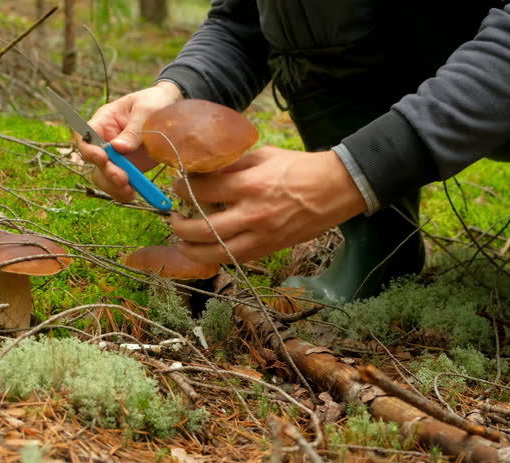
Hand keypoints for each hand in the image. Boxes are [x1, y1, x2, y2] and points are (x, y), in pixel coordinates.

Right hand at [76, 82, 183, 202]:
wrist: (172, 108)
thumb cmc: (154, 102)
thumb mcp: (146, 110)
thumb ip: (133, 130)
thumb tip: (118, 148)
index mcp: (104, 121)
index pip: (85, 137)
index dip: (89, 150)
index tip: (102, 158)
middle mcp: (105, 141)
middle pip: (94, 162)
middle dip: (106, 172)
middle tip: (123, 178)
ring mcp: (116, 157)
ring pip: (104, 177)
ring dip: (114, 186)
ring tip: (130, 191)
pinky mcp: (129, 168)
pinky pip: (119, 185)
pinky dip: (123, 192)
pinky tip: (134, 193)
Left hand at [170, 146, 367, 263]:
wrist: (336, 188)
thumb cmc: (299, 167)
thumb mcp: (263, 155)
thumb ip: (233, 164)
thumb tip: (203, 169)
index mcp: (250, 185)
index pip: (202, 190)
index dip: (182, 188)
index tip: (177, 185)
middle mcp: (253, 214)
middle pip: (201, 229)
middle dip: (179, 225)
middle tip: (173, 217)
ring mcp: (261, 236)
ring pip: (215, 252)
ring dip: (191, 249)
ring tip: (182, 241)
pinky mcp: (269, 249)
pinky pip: (235, 259)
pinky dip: (216, 256)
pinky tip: (207, 250)